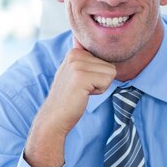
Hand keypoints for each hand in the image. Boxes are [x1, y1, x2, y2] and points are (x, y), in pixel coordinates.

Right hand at [24, 42, 115, 166]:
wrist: (55, 116)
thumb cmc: (69, 98)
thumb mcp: (75, 72)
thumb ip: (87, 61)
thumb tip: (105, 50)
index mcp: (75, 51)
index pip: (105, 59)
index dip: (98, 74)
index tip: (82, 82)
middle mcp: (75, 53)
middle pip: (110, 64)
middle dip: (100, 80)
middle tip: (82, 89)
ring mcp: (77, 64)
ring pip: (111, 72)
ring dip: (100, 85)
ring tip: (83, 91)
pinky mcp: (81, 76)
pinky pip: (107, 80)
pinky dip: (100, 91)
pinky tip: (84, 94)